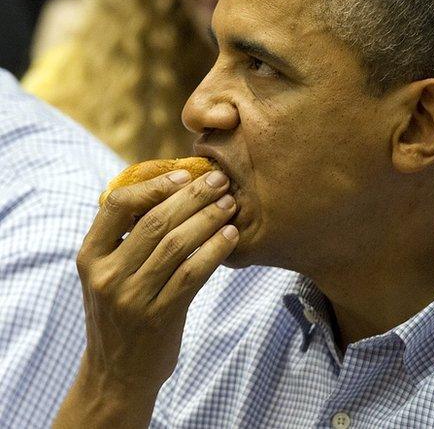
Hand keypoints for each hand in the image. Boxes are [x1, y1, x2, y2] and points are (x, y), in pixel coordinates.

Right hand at [56, 169, 237, 426]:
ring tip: (231, 204)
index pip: (117, 204)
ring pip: (177, 244)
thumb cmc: (122, 310)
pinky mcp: (158, 316)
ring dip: (209, 219)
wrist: (118, 372)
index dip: (154, 184)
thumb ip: (129, 237)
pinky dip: (215, 250)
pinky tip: (231, 236)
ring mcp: (131, 298)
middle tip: (220, 180)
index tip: (184, 174)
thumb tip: (173, 186)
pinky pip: (193, 274)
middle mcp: (106, 275)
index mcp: (90, 256)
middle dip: (193, 195)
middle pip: (154, 221)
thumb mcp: (110, 273)